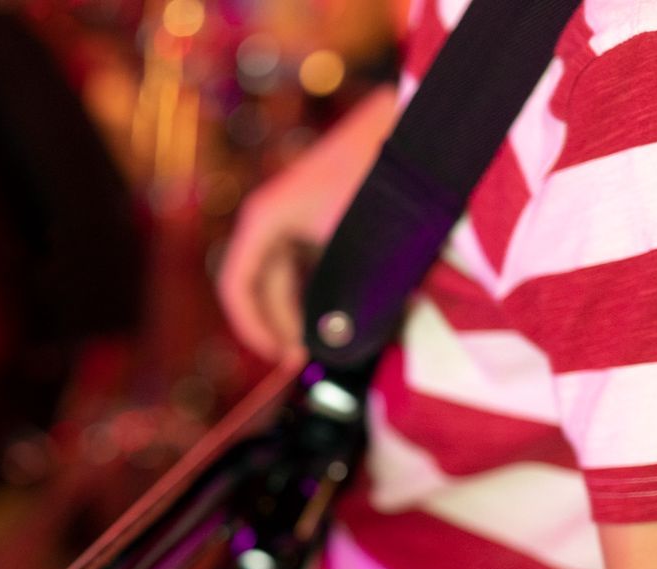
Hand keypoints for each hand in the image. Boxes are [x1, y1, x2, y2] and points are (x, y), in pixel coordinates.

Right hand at [216, 86, 395, 360]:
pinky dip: (319, 283)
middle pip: (263, 282)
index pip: (236, 286)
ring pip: (288, 271)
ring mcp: (297, 208)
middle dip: (283, 322)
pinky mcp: (323, 204)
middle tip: (304, 357)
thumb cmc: (379, 183)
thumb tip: (331, 343)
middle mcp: (273, 214)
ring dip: (302, 305)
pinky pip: (308, 255)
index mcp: (264, 220)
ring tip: (326, 336)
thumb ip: (338, 305)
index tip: (278, 356)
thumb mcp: (354, 253)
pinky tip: (344, 304)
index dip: (253, 328)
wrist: (420, 122)